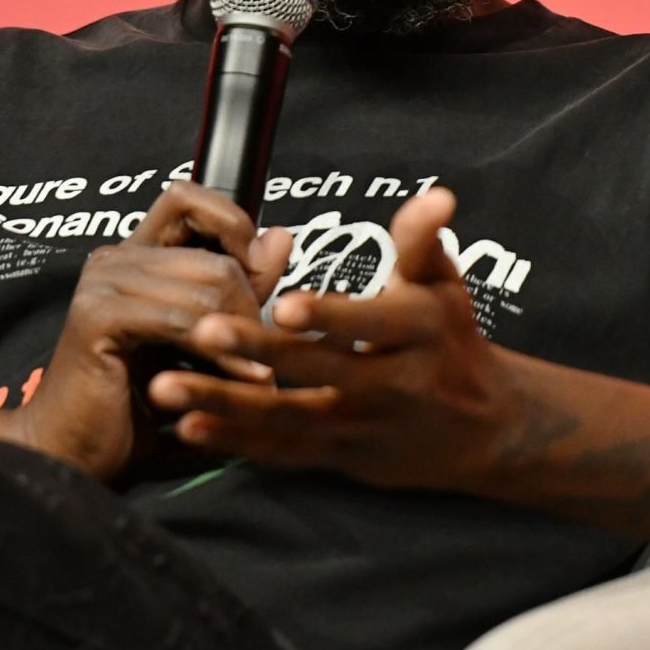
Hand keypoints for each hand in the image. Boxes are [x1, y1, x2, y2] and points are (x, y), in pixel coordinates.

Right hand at [0, 182, 289, 483]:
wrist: (76, 458)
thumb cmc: (138, 408)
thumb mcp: (203, 340)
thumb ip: (240, 288)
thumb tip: (280, 237)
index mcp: (135, 258)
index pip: (190, 200)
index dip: (234, 224)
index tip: (260, 275)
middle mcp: (114, 259)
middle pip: (215, 252)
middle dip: (252, 304)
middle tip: (265, 352)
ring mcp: (103, 283)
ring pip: (208, 282)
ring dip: (243, 334)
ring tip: (257, 375)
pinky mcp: (99, 315)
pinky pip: (183, 318)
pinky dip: (222, 351)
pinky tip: (244, 379)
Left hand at [145, 188, 517, 490]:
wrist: (483, 428)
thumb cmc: (451, 340)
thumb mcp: (444, 286)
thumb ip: (422, 241)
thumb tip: (434, 193)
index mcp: (418, 332)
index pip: (372, 322)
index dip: (331, 314)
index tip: (284, 302)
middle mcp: (390, 383)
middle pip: (318, 369)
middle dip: (257, 352)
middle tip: (203, 331)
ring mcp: (360, 425)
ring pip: (287, 416)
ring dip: (225, 403)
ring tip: (166, 386)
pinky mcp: (338, 456)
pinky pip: (282, 452)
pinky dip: (235, 442)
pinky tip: (185, 427)